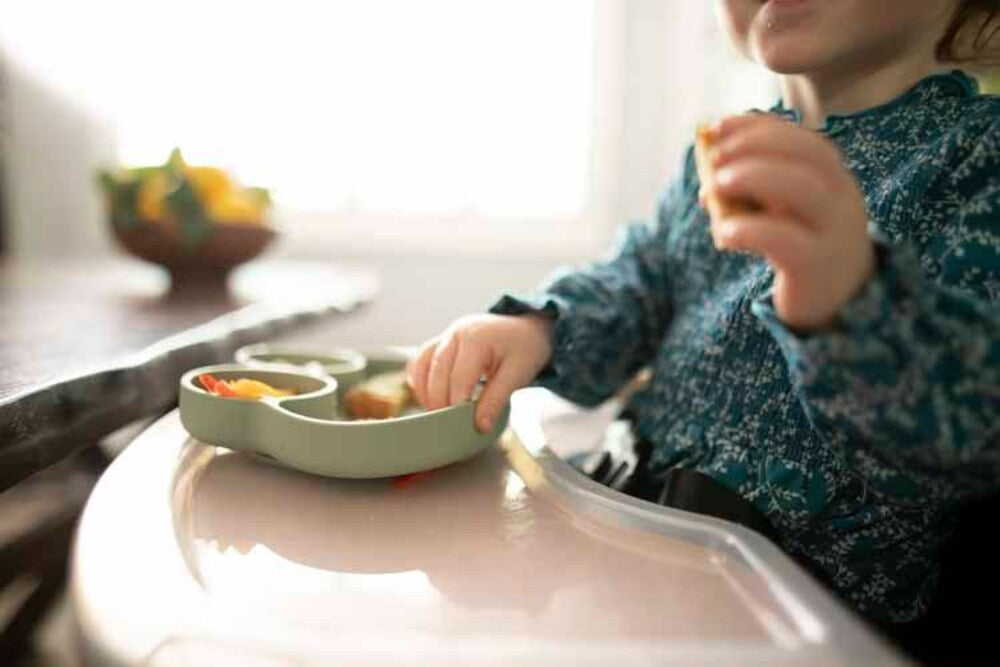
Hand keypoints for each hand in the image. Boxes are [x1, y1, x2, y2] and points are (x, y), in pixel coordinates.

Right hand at [406, 313, 553, 432]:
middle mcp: (456, 333)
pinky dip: (420, 379)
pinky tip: (428, 397)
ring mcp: (446, 335)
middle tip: (445, 425)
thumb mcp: (518, 374)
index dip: (456, 403)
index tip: (459, 425)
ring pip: (422, 363)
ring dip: (424, 391)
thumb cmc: (524, 349)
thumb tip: (480, 426)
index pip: (459, 376)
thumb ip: (496, 400)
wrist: (526, 329)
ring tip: (435, 413)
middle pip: (437, 371)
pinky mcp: (442, 342)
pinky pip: (421, 359)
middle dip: (439, 400)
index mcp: (476, 338)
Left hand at [701, 114, 875, 330]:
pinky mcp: (818, 265)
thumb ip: (750, 194)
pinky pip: (789, 241)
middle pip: (807, 155)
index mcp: (831, 176)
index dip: (757, 128)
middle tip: (715, 157)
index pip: (800, 139)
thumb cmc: (798, 246)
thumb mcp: (776, 212)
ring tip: (715, 185)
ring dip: (755, 177)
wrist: (834, 300)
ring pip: (804, 189)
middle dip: (755, 147)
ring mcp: (834, 230)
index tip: (716, 127)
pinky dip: (751, 230)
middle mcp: (840, 196)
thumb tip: (707, 183)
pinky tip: (725, 234)